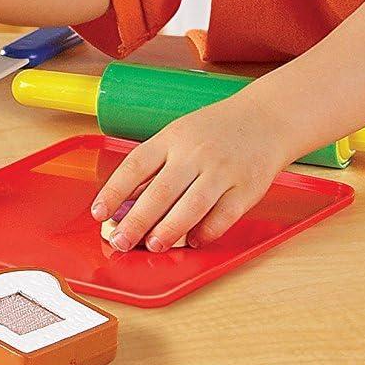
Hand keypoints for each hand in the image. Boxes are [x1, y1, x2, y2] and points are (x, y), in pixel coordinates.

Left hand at [91, 94, 295, 251]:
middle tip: (121, 241)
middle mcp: (195, 153)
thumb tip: (126, 203)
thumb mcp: (178, 136)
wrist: (265, 119)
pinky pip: (223, 216)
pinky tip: (193, 242)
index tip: (98, 213)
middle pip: (161, 191)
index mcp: (172, 138)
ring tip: (153, 246)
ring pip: (191, 206)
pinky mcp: (246, 188)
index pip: (135, 166)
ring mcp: (222, 171)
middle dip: (137, 220)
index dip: (113, 191)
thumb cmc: (214, 130)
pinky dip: (206, 232)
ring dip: (169, 230)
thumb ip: (155, 166)